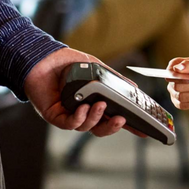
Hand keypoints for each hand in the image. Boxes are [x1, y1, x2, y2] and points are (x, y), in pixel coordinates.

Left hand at [24, 47, 144, 137]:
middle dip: (112, 127)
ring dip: (96, 118)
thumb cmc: (68, 63)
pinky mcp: (55, 115)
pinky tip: (83, 108)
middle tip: (122, 120)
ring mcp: (69, 115)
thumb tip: (134, 88)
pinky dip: (79, 118)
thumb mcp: (97, 68)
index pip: (114, 117)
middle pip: (101, 128)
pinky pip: (69, 124)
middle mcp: (84, 111)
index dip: (130, 126)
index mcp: (95, 102)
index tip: (145, 131)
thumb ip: (114, 79)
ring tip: (100, 105)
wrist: (43, 57)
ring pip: (87, 127)